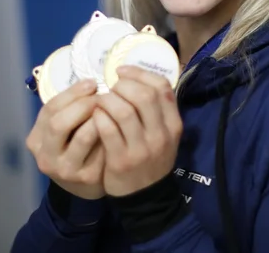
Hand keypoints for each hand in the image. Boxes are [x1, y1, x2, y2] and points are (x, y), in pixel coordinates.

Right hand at [26, 79, 105, 199]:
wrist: (84, 186)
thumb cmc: (75, 148)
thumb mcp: (65, 131)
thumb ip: (71, 110)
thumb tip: (92, 83)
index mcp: (36, 139)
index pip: (50, 108)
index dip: (72, 93)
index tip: (92, 83)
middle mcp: (46, 156)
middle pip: (59, 122)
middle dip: (82, 104)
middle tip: (102, 96)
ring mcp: (65, 169)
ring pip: (81, 136)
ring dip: (98, 118)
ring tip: (111, 108)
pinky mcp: (86, 178)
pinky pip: (100, 150)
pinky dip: (109, 134)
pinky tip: (117, 126)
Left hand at [92, 66, 182, 196]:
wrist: (146, 197)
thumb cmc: (151, 158)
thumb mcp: (163, 134)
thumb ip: (156, 109)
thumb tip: (133, 76)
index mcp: (173, 124)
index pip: (162, 87)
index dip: (140, 73)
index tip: (122, 72)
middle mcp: (161, 134)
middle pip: (143, 95)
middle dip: (122, 86)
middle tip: (110, 89)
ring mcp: (142, 148)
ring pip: (123, 110)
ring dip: (107, 101)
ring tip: (100, 102)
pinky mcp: (122, 159)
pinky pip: (107, 129)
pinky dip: (99, 117)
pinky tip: (95, 116)